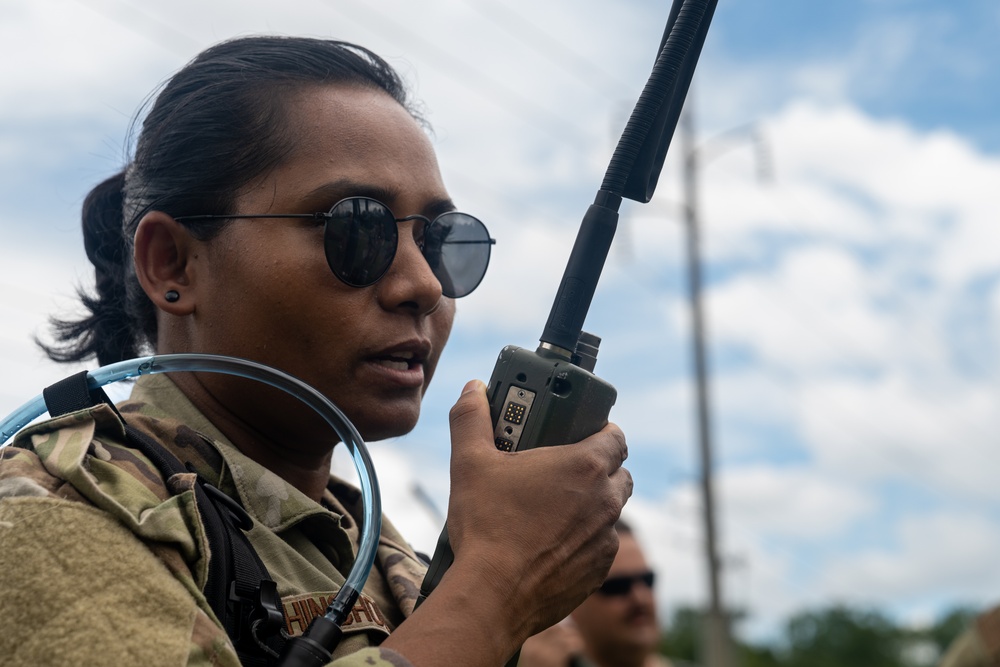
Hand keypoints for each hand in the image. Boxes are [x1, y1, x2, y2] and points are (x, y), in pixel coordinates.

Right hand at [383, 380, 630, 665]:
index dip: (600, 429)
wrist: (493, 595)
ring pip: (610, 510)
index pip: (615, 435)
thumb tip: (472, 390)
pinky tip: (550, 540)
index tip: (577, 431)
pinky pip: (600, 545)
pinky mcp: (598, 570)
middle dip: (597, 466)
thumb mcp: (470, 462)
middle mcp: (606, 500)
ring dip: (591, 503)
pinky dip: (583, 538)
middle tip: (560, 466)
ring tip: (552, 504)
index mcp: (586, 465)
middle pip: (618, 472)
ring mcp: (605, 538)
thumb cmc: (487, 526)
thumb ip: (471, 418)